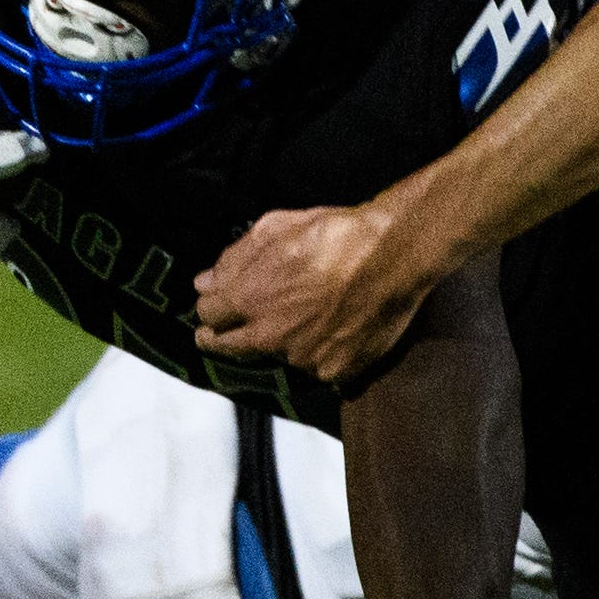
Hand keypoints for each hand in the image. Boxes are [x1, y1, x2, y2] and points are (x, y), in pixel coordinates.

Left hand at [194, 201, 430, 385]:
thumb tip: (204, 283)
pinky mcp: (334, 371)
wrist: (394, 255)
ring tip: (303, 317)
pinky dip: (319, 352)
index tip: (215, 307)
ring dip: (281, 341)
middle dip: (219, 338)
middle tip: (220, 334)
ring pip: (278, 355)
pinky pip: (316, 367)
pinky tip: (332, 329)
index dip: (210, 308)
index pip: (209, 314)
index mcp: (249, 299)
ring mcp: (302, 358)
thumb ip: (233, 259)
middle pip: (229, 347)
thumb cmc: (335, 233)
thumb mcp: (275, 228)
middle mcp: (270, 336)